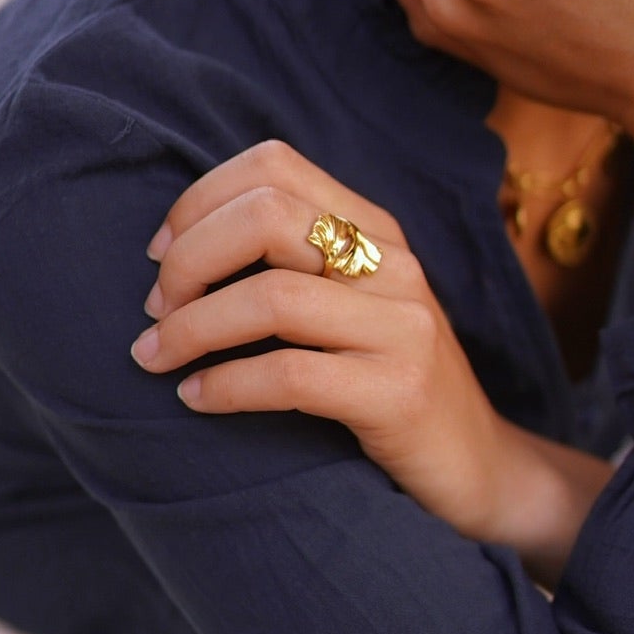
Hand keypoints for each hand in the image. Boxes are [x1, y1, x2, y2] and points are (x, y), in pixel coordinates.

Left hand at [131, 139, 610, 580]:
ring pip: (271, 297)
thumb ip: (293, 266)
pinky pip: (290, 375)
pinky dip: (225, 385)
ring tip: (155, 358)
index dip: (198, 202)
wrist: (478, 468)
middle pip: (266, 216)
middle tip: (155, 311)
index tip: (160, 258)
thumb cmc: (387, 387)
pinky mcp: (400, 393)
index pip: (274, 165)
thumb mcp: (352, 309)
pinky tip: (196, 399)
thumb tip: (177, 251)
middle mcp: (394, 265)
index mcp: (376, 231)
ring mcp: (404, 327)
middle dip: (188, 261)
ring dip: (190, 328)